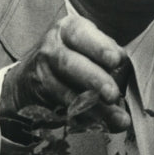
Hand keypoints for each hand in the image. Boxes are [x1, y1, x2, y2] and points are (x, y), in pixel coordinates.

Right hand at [0, 14, 131, 131]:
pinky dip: (84, 118)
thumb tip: (122, 61)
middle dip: (94, 79)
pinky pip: (62, 109)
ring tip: (117, 119)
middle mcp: (51, 48)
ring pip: (66, 92)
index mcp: (68, 30)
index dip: (99, 47)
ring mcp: (42, 73)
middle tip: (112, 94)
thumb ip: (107, 51)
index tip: (116, 60)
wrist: (31, 75)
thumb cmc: (73, 55)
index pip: (81, 34)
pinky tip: (102, 124)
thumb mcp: (88, 44)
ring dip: (94, 108)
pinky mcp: (40, 97)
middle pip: (70, 64)